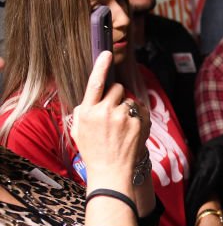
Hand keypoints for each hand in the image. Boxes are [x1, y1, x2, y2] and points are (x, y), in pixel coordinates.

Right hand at [71, 52, 150, 186]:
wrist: (111, 172)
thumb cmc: (94, 152)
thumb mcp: (78, 131)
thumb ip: (81, 113)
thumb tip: (87, 101)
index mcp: (87, 112)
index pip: (94, 83)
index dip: (101, 67)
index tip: (106, 54)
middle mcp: (104, 112)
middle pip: (116, 89)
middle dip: (116, 96)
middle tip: (114, 113)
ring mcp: (122, 117)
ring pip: (128, 100)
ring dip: (127, 108)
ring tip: (121, 128)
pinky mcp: (137, 123)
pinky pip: (139, 110)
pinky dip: (137, 117)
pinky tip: (131, 131)